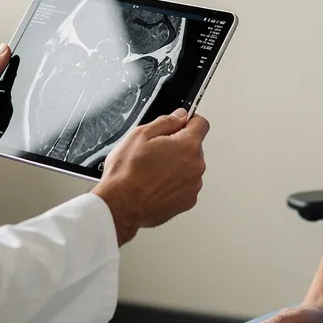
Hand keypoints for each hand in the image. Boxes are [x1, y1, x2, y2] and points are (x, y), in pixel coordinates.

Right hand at [92, 110, 208, 244]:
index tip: (179, 124)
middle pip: (194, 147)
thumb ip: (166, 121)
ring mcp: (193, 186)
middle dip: (178, 145)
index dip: (188, 120)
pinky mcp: (187, 202)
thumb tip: (179, 116)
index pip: (201, 124)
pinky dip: (174, 183)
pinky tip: (155, 184)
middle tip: (155, 151)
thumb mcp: (140, 135)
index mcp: (188, 146)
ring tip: (152, 171)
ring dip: (176, 166)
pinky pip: (185, 185)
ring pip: (189, 167)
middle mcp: (196, 166)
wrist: (120, 206)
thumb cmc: (127, 174)